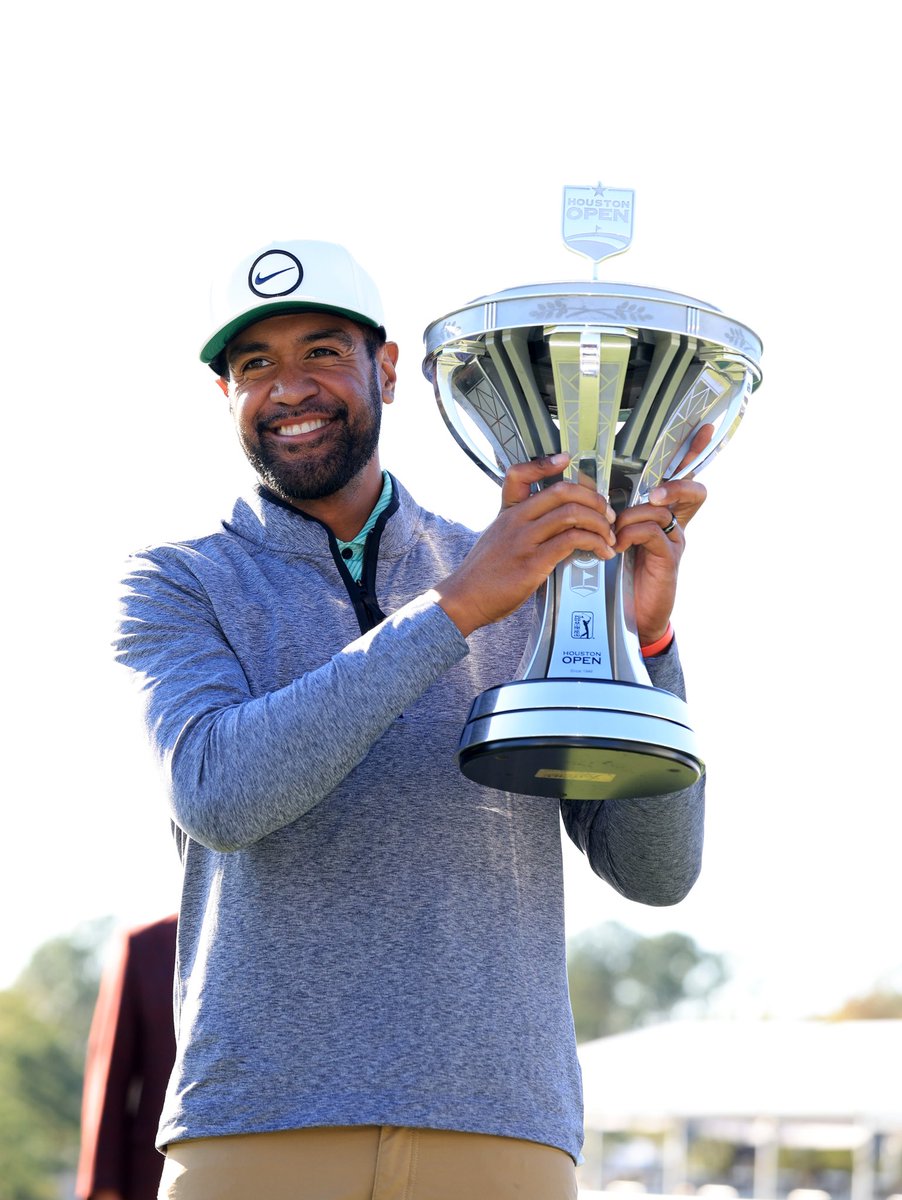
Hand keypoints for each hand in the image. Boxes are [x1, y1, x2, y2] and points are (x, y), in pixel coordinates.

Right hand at [436, 453, 616, 635]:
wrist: (465, 599)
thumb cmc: (484, 574)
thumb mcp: (497, 539)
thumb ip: (521, 527)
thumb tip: (555, 526)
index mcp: (507, 512)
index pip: (520, 474)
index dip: (545, 462)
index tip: (567, 459)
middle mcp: (515, 520)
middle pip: (561, 491)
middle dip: (593, 498)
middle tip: (607, 513)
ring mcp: (524, 540)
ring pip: (572, 513)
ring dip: (600, 523)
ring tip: (609, 537)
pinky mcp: (533, 563)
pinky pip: (572, 541)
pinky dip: (595, 543)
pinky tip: (601, 553)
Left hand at [614, 425, 711, 643]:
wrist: (628, 616)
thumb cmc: (618, 573)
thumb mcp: (613, 534)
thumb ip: (608, 510)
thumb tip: (586, 481)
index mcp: (661, 513)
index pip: (681, 476)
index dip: (693, 452)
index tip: (704, 426)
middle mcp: (675, 524)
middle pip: (692, 489)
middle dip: (676, 483)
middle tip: (653, 493)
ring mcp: (675, 541)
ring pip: (659, 509)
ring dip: (631, 517)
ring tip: (614, 536)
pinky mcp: (669, 558)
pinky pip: (652, 531)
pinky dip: (631, 534)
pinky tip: (617, 548)